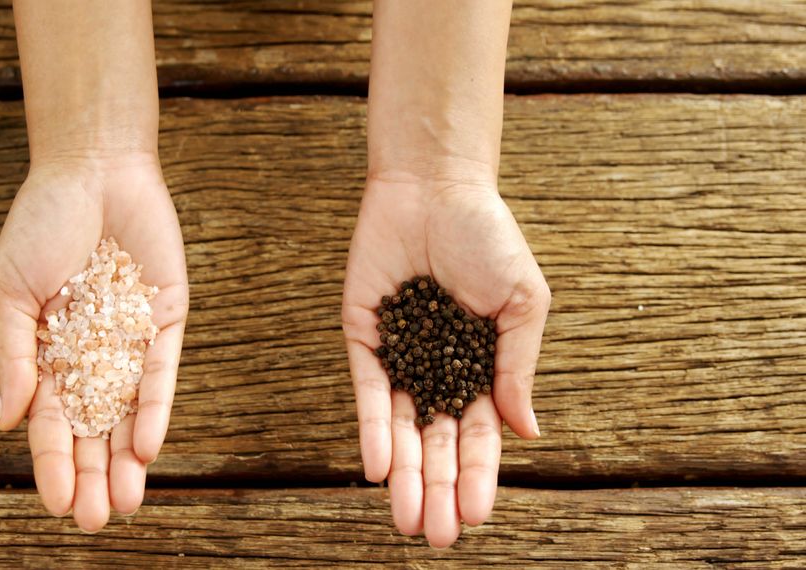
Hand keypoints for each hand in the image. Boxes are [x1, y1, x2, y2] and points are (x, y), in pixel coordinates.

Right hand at [0, 155, 188, 531]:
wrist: (91, 170)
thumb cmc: (39, 225)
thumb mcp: (7, 293)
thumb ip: (11, 356)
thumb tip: (6, 422)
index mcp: (48, 355)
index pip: (50, 422)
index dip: (53, 464)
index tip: (59, 506)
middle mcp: (91, 356)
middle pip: (93, 428)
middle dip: (94, 476)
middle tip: (97, 522)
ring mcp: (130, 340)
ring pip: (129, 412)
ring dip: (127, 459)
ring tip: (126, 504)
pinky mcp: (166, 319)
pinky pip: (161, 372)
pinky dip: (154, 408)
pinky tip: (145, 446)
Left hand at [341, 173, 549, 547]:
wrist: (438, 186)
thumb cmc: (487, 237)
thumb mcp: (522, 302)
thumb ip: (518, 366)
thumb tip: (526, 431)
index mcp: (479, 366)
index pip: (478, 433)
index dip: (477, 475)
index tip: (477, 515)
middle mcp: (436, 368)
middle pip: (434, 441)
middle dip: (436, 489)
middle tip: (436, 536)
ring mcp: (399, 354)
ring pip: (398, 426)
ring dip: (403, 473)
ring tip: (406, 519)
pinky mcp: (364, 335)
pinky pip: (367, 389)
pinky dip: (371, 427)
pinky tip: (377, 465)